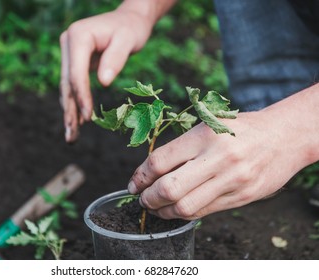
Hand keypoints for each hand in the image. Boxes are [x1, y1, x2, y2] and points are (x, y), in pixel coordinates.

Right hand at [60, 9, 153, 141]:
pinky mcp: (75, 60)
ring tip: (71, 136)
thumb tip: (103, 82)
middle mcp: (68, 43)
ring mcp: (69, 52)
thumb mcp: (128, 40)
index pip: (76, 73)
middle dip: (70, 111)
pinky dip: (76, 103)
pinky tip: (76, 121)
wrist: (129, 19)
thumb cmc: (131, 28)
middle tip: (71, 137)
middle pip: (67, 83)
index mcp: (78, 36)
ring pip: (67, 87)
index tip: (88, 118)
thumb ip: (115, 58)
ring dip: (70, 112)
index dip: (81, 97)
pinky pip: (73, 85)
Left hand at [127, 111, 306, 219]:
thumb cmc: (240, 129)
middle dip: (148, 198)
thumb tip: (150, 171)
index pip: (159, 161)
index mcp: (204, 135)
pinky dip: (185, 213)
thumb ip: (182, 147)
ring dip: (163, 211)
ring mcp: (231, 180)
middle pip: (168, 188)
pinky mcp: (242, 197)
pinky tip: (177, 209)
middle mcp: (217, 158)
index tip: (134, 184)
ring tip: (157, 207)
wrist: (283, 137)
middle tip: (142, 199)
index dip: (140, 176)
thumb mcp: (209, 125)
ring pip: (185, 207)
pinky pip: (204, 212)